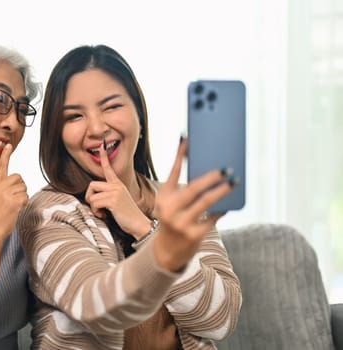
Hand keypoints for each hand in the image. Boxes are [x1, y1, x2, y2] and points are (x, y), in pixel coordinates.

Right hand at [0, 144, 28, 241]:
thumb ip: (2, 189)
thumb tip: (16, 184)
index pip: (1, 166)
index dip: (5, 155)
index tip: (9, 145)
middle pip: (19, 177)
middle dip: (19, 187)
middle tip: (12, 200)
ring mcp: (7, 193)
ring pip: (24, 187)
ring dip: (21, 197)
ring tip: (11, 206)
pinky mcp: (15, 200)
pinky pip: (26, 197)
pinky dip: (23, 204)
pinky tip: (14, 210)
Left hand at [85, 141, 150, 238]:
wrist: (138, 224)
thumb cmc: (127, 216)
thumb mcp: (118, 201)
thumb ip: (108, 195)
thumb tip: (92, 197)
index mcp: (118, 184)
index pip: (109, 169)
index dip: (104, 157)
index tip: (101, 146)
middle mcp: (117, 185)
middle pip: (92, 185)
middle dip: (90, 197)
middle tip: (97, 207)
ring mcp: (115, 192)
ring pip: (92, 196)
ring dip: (93, 207)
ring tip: (103, 212)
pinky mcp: (113, 200)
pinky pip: (94, 203)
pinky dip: (96, 212)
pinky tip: (105, 216)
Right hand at [153, 138, 232, 271]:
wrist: (166, 251)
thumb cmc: (172, 221)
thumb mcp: (170, 204)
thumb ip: (182, 189)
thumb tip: (204, 169)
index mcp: (164, 197)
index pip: (172, 172)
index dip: (179, 155)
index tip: (188, 140)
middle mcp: (170, 209)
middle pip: (193, 188)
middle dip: (211, 176)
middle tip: (225, 168)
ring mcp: (181, 222)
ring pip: (205, 202)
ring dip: (222, 190)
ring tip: (233, 182)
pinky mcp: (193, 234)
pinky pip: (212, 218)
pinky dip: (221, 209)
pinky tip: (229, 203)